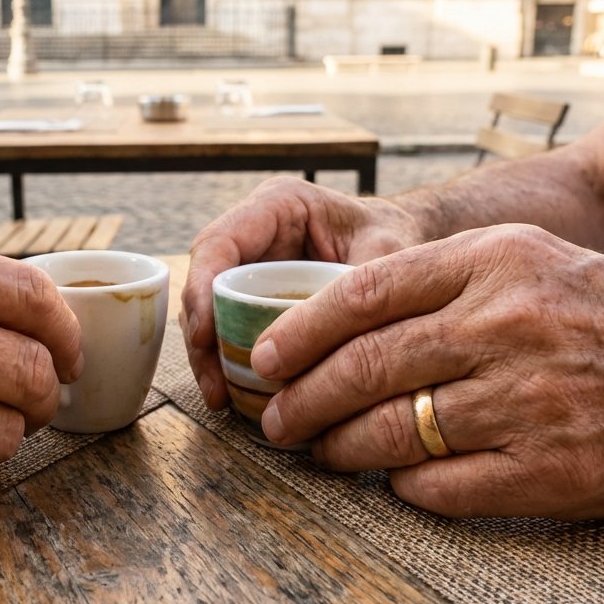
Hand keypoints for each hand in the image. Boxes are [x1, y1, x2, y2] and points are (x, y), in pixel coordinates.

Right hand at [182, 176, 420, 408]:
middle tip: (213, 382)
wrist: (403, 244)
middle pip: (205, 282)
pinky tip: (233, 395)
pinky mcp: (254, 296)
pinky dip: (227, 361)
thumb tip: (337, 338)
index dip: (201, 288)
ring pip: (210, 310)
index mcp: (277, 205)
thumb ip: (363, 284)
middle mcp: (254, 233)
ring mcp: (250, 266)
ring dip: (209, 355)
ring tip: (220, 397)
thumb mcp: (386, 252)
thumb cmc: (393, 237)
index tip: (205, 335)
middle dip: (201, 336)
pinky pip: (228, 327)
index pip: (220, 242)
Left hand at [251, 224, 603, 519]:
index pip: (364, 294)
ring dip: (341, 449)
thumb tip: (344, 321)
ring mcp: (526, 400)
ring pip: (390, 432)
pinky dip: (404, 488)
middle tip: (277, 421)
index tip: (266, 357)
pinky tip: (398, 482)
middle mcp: (506, 323)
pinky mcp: (547, 471)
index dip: (300, 331)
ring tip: (322, 453)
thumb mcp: (541, 261)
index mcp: (498, 260)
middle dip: (303, 399)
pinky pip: (439, 486)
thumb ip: (450, 278)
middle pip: (365, 367)